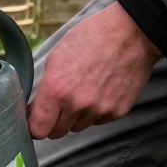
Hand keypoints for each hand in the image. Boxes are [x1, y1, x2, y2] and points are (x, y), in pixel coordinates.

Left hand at [28, 2, 159, 138]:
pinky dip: (96, 112)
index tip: (36, 120)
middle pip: (57, 132)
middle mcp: (77, 104)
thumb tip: (36, 110)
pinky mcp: (118, 112)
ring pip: (78, 127)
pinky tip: (100, 91)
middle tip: (59, 105)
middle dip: (54, 122)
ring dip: (76, 117)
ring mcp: (99, 110)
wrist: (131, 34)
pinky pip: (98, 121)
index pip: (38, 129)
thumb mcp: (56, 58)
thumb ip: (45, 88)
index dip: (35, 126)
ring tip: (84, 91)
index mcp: (56, 89)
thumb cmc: (90, 39)